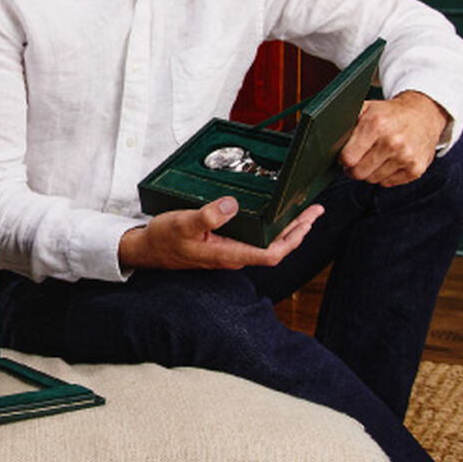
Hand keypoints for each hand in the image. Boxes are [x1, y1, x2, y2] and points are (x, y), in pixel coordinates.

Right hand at [118, 196, 323, 270]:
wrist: (146, 250)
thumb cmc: (163, 239)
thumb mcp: (183, 223)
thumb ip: (207, 216)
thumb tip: (231, 205)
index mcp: (228, 254)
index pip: (271, 254)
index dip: (292, 239)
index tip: (306, 221)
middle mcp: (233, 256)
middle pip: (276, 248)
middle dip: (298, 230)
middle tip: (315, 210)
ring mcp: (230, 251)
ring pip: (268, 244)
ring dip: (288, 229)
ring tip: (304, 212)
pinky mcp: (224, 245)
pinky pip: (256, 239)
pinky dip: (271, 227)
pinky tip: (274, 217)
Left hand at [338, 90, 448, 186]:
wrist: (424, 114)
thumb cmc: (391, 114)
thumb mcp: (367, 108)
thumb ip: (347, 122)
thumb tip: (326, 139)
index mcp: (376, 124)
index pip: (348, 157)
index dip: (343, 159)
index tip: (345, 155)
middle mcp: (392, 141)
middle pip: (358, 172)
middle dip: (353, 168)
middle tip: (356, 159)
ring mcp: (406, 157)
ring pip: (372, 179)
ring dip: (369, 172)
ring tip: (374, 157)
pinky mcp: (416, 169)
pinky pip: (388, 183)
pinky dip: (384, 175)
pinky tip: (388, 161)